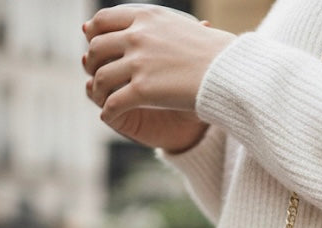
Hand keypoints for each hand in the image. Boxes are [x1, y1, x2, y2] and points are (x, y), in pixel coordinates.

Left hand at [83, 4, 233, 148]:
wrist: (229, 72)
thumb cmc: (214, 54)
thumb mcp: (181, 27)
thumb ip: (155, 28)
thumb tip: (139, 31)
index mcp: (146, 17)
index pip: (104, 21)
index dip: (93, 34)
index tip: (94, 45)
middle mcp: (138, 36)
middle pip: (97, 48)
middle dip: (92, 64)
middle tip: (96, 75)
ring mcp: (140, 63)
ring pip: (102, 77)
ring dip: (98, 90)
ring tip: (103, 98)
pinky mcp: (144, 90)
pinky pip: (114, 103)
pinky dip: (108, 111)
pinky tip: (110, 116)